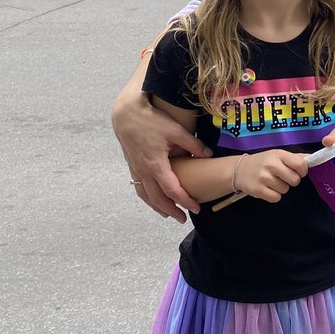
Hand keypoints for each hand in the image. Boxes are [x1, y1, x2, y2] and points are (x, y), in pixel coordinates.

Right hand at [112, 84, 211, 221]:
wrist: (126, 115)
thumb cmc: (152, 120)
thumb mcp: (176, 130)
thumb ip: (193, 144)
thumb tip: (208, 154)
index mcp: (156, 165)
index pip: (172, 190)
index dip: (185, 201)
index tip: (196, 208)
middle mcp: (144, 171)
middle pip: (157, 199)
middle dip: (171, 211)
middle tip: (183, 218)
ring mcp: (135, 170)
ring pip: (146, 196)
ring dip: (157, 207)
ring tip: (168, 214)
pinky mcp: (132, 166)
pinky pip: (139, 188)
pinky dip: (147, 198)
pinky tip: (153, 200)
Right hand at [233, 149, 308, 202]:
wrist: (240, 169)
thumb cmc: (264, 162)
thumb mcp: (278, 155)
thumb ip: (295, 157)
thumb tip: (312, 158)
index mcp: (279, 155)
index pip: (300, 165)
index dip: (302, 171)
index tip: (298, 172)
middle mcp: (272, 165)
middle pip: (295, 180)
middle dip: (292, 181)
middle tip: (283, 177)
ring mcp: (264, 178)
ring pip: (285, 190)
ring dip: (281, 188)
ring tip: (272, 182)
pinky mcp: (258, 190)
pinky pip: (276, 198)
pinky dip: (274, 195)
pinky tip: (267, 188)